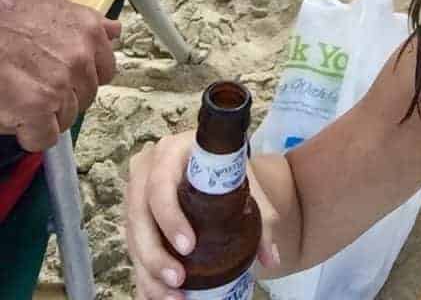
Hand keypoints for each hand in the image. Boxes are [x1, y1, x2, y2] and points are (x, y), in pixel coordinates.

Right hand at [0, 0, 120, 150]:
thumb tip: (114, 32)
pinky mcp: (37, 109)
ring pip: (65, 119)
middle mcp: (80, 58)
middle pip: (85, 97)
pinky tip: (16, 115)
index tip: (66, 78)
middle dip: (63, 97)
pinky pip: (44, 138)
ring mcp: (60, 85)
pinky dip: (30, 135)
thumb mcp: (55, 7)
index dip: (82, 78)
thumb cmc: (9, 16)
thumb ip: (87, 24)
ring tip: (21, 95)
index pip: (105, 70)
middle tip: (36, 86)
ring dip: (45, 115)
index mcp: (89, 31)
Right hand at [127, 133, 280, 298]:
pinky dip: (143, 275)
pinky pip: (131, 248)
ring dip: (148, 271)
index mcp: (171, 152)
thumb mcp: (244, 181)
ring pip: (131, 235)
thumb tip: (271, 258)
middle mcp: (146, 170)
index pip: (161, 184)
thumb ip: (261, 215)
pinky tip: (156, 296)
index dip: (170, 217)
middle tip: (178, 279)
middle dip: (155, 253)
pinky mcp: (133, 217)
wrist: (213, 162)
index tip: (189, 246)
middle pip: (139, 214)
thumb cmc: (226, 168)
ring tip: (172, 296)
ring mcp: (135, 193)